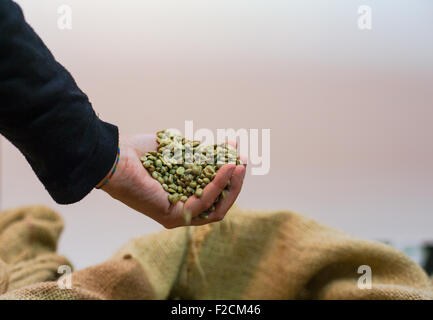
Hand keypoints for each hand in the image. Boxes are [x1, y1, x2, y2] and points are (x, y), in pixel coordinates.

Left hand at [100, 134, 245, 227]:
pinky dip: (218, 185)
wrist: (115, 157)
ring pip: (216, 207)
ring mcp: (177, 215)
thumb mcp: (180, 151)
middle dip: (234, 181)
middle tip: (242, 160)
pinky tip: (227, 167)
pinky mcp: (173, 216)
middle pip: (218, 201)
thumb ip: (202, 154)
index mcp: (181, 194)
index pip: (213, 190)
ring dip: (231, 185)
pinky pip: (204, 202)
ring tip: (239, 164)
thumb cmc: (141, 152)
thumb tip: (227, 146)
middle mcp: (180, 207)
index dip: (227, 172)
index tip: (235, 152)